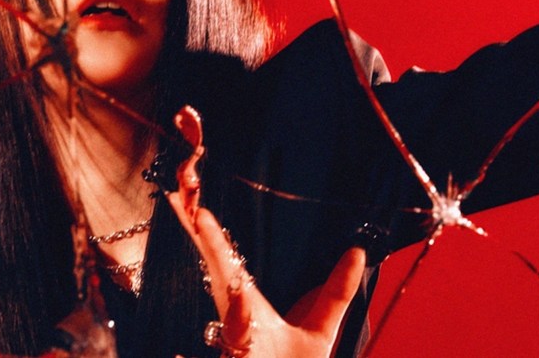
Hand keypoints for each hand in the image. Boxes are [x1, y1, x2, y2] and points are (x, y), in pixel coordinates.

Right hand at [167, 107, 366, 356]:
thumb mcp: (322, 327)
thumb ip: (337, 290)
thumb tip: (357, 251)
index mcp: (247, 306)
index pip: (226, 263)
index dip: (209, 232)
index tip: (194, 200)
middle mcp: (238, 321)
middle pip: (216, 273)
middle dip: (199, 236)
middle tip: (181, 196)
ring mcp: (238, 345)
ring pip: (226, 304)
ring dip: (215, 265)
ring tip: (201, 221)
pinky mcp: (241, 357)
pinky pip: (238, 341)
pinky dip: (239, 325)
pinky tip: (239, 301)